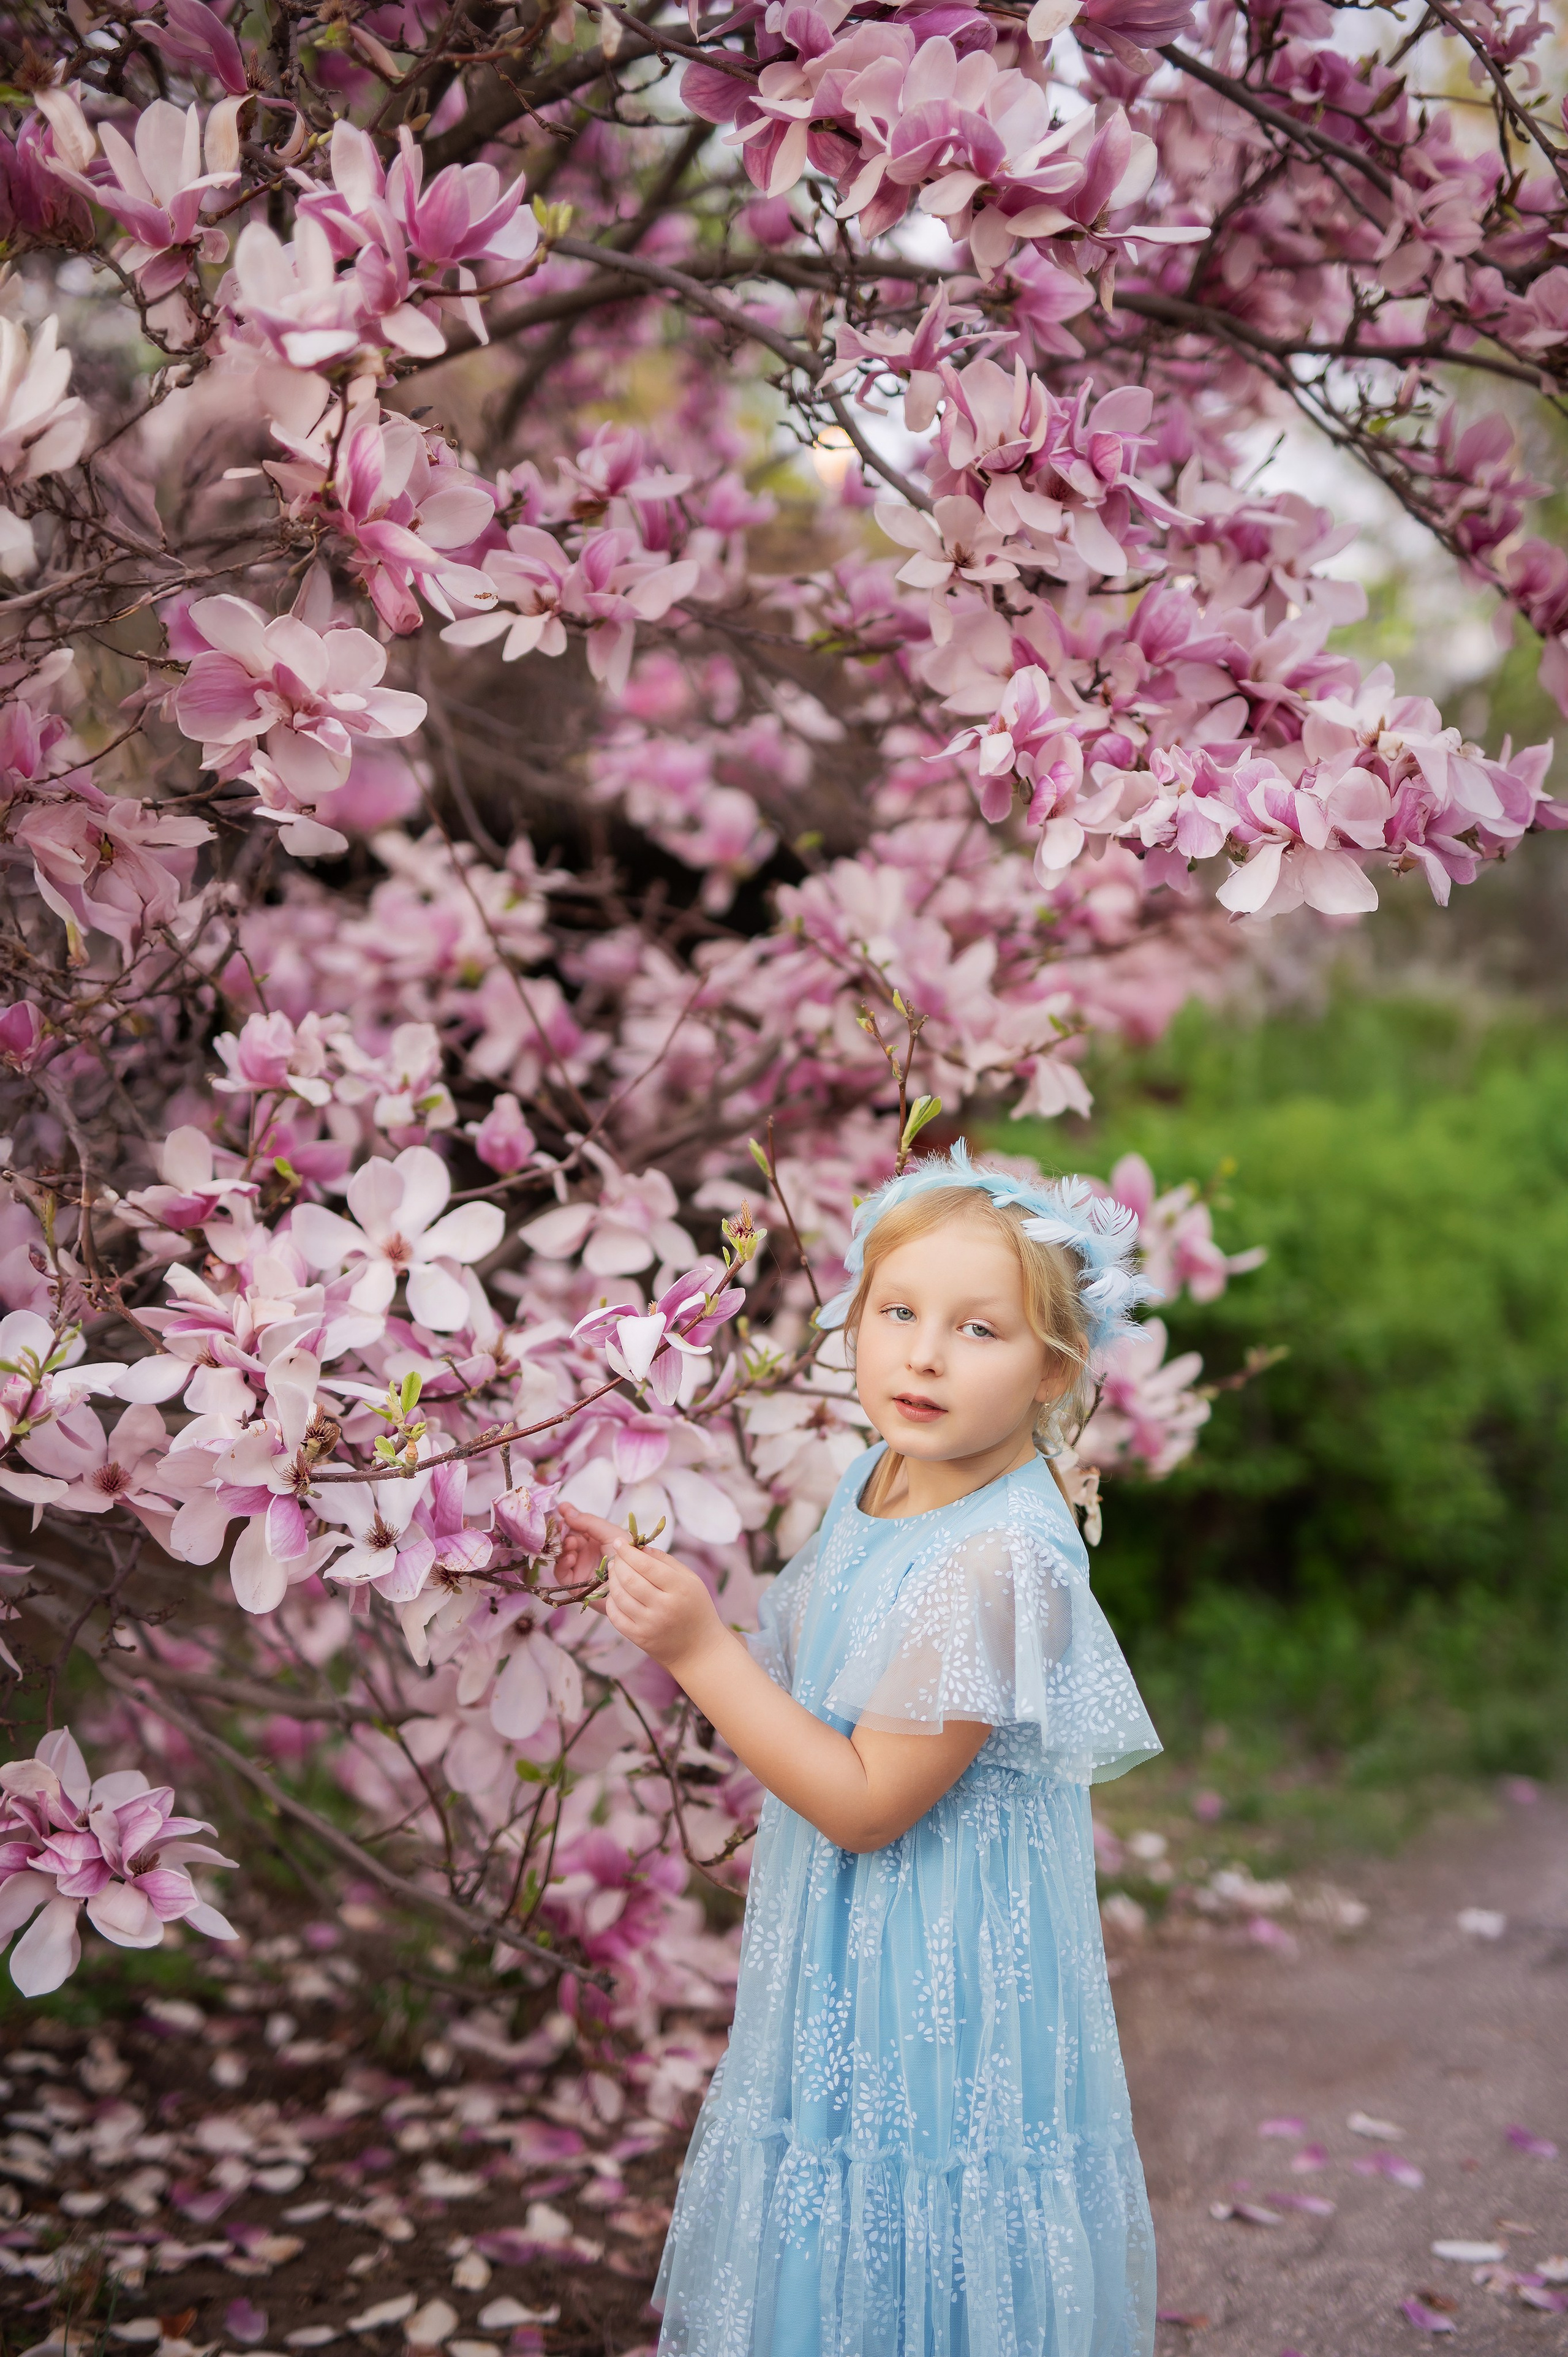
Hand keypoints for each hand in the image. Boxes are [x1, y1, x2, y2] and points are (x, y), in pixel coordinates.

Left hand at [557, 1503, 726, 1674]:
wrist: (700, 1650)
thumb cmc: (697, 1610)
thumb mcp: (691, 1580)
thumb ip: (667, 1561)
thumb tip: (641, 1548)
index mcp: (680, 1588)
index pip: (647, 1565)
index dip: (629, 1552)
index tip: (620, 1542)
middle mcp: (664, 1607)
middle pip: (630, 1579)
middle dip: (619, 1564)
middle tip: (617, 1557)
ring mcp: (650, 1625)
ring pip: (619, 1596)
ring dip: (612, 1580)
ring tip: (615, 1572)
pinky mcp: (639, 1638)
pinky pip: (616, 1617)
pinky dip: (611, 1602)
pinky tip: (615, 1593)